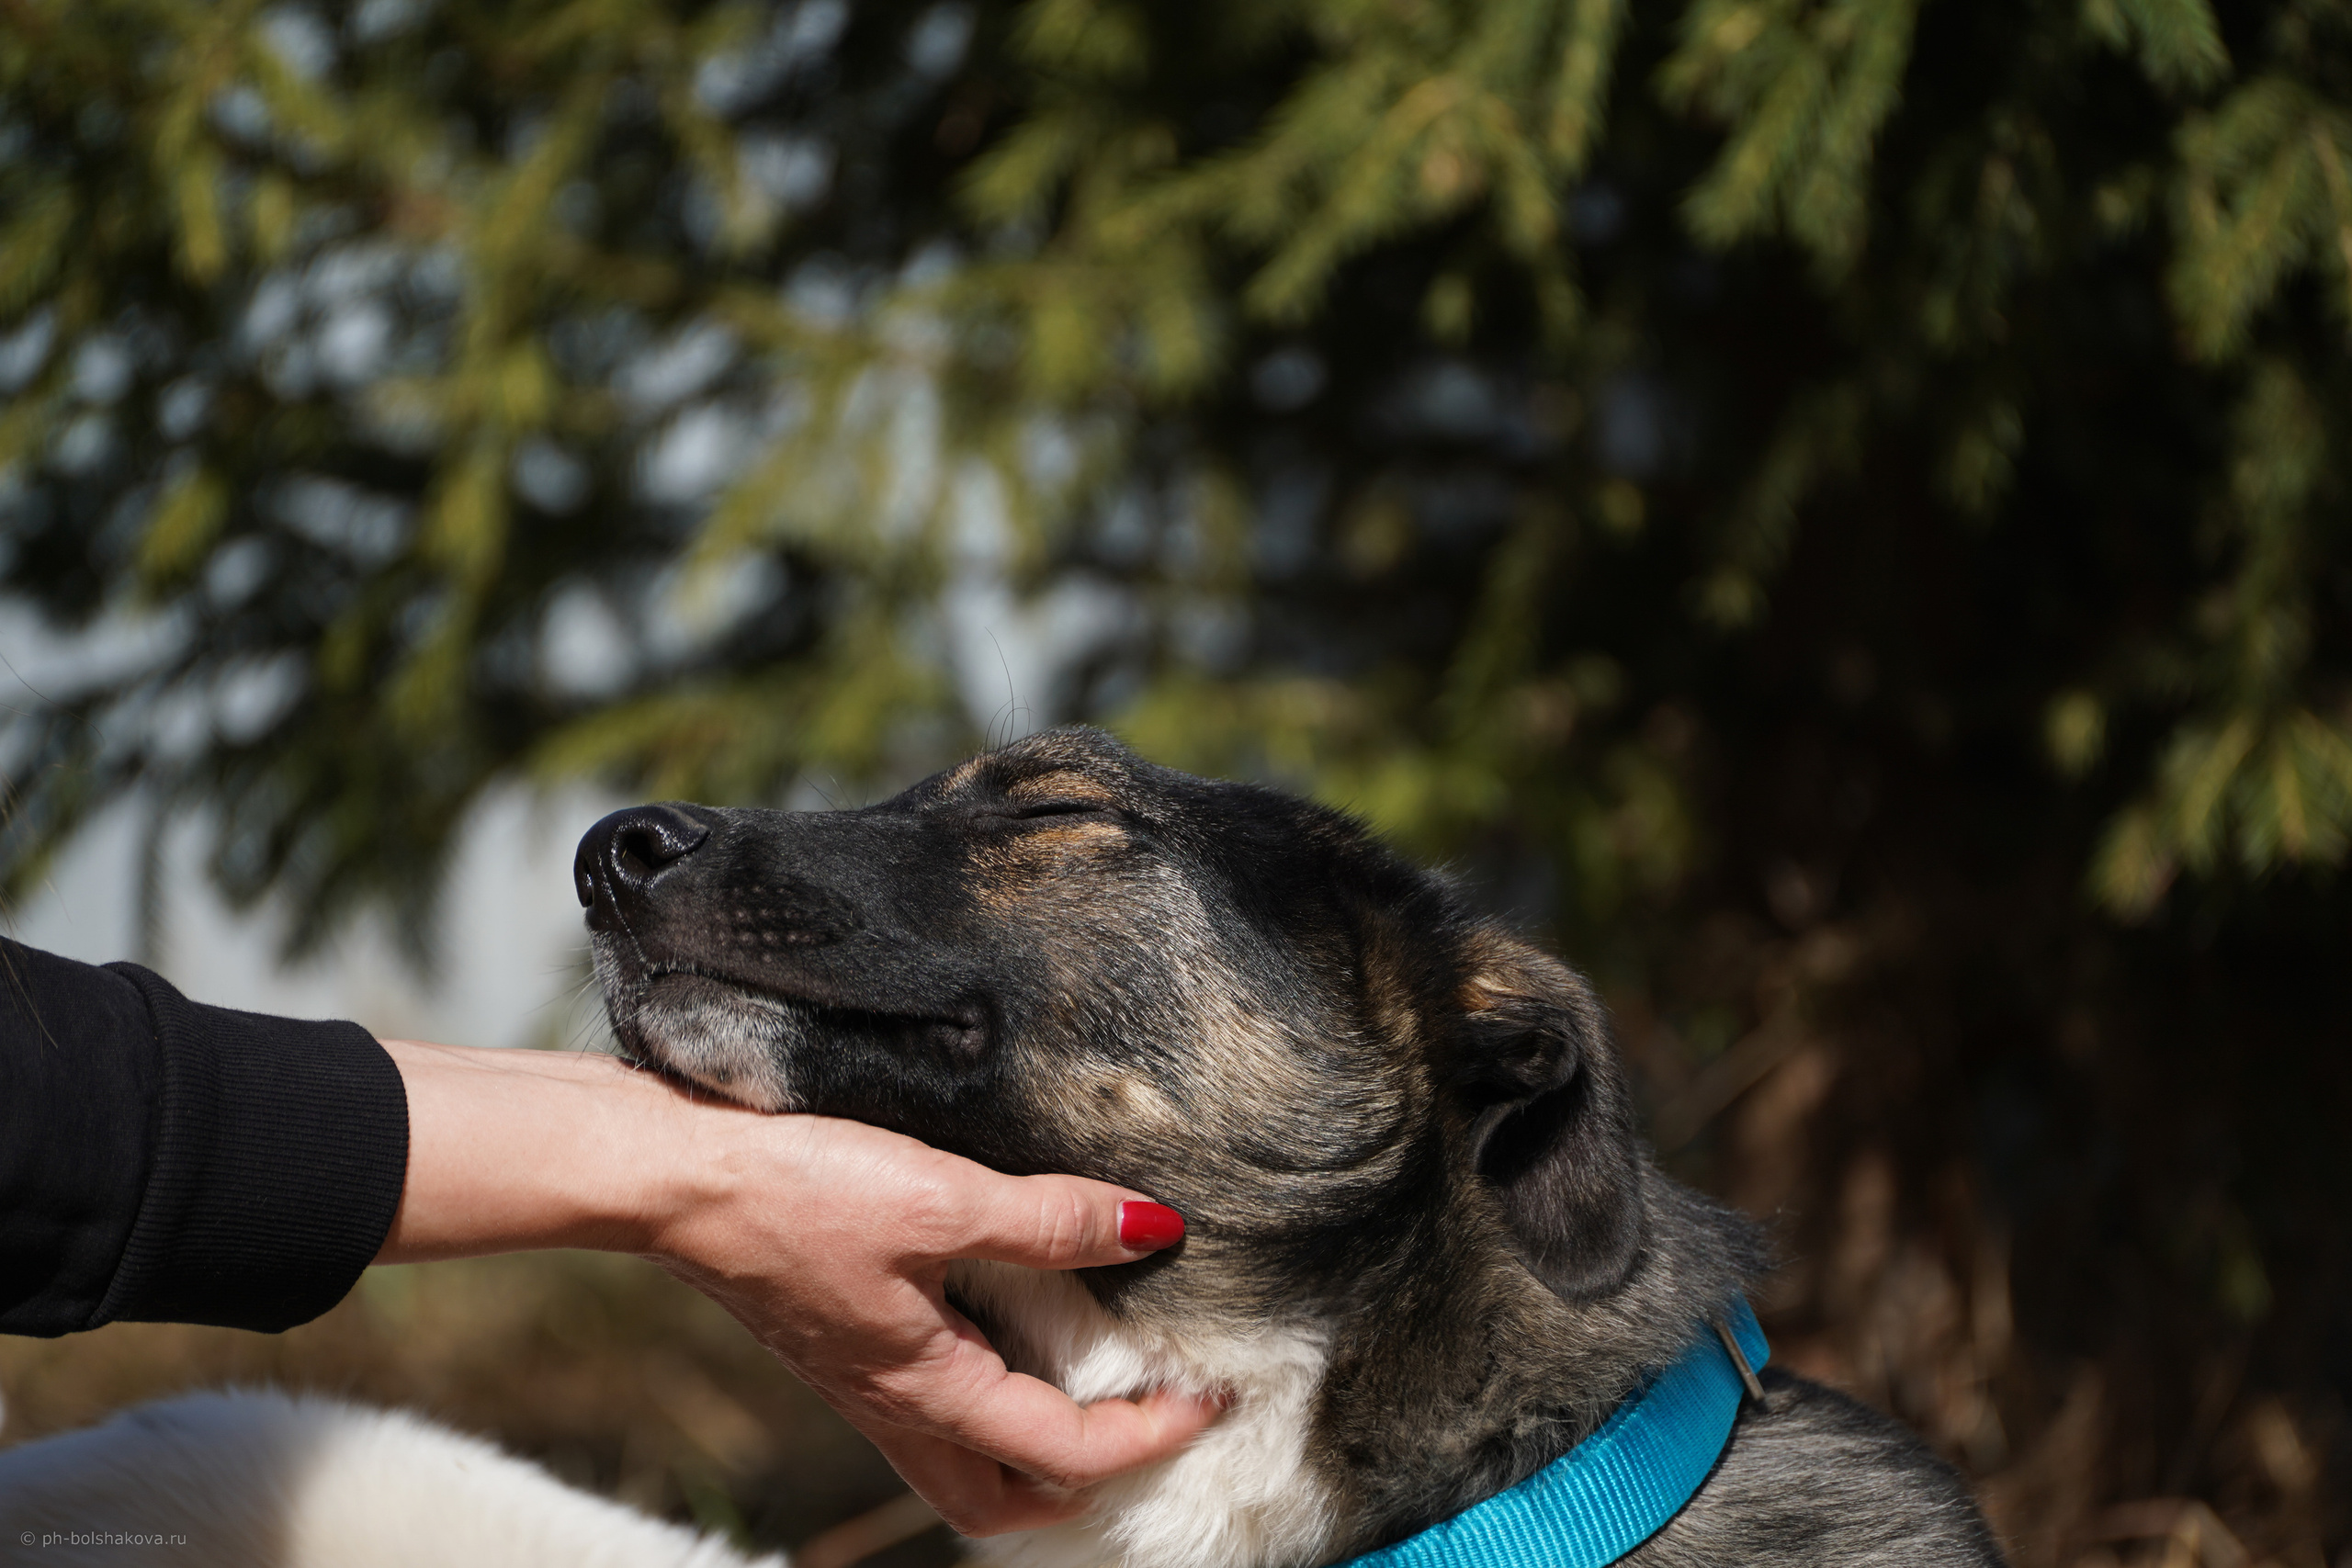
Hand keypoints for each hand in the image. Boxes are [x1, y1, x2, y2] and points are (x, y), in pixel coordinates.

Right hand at [645, 1112, 1213, 1532]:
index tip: (1215, 1396)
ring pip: (963, 1459)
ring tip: (1094, 1383)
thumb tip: (1151, 1227)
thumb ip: (1049, 1219)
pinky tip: (1008, 1323)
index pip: (1067, 1453)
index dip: (1153, 1432)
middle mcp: (895, 1405)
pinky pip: (930, 1404)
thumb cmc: (793, 1190)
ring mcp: (863, 1379)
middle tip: (1153, 1417)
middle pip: (1003, 1498)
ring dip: (1034, 1446)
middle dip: (1087, 1479)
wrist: (673, 1175)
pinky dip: (988, 1393)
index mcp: (929, 1389)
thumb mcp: (938, 1196)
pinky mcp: (842, 1342)